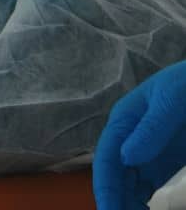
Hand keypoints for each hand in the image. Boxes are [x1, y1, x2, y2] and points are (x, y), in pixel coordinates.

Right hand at [94, 62, 185, 208]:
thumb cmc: (185, 85)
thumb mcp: (170, 100)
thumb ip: (151, 127)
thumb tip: (126, 157)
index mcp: (124, 120)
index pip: (106, 158)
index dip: (105, 188)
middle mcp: (128, 139)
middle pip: (114, 177)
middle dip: (115, 201)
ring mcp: (144, 153)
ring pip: (126, 186)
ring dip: (126, 204)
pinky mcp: (160, 165)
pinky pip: (143, 189)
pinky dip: (139, 204)